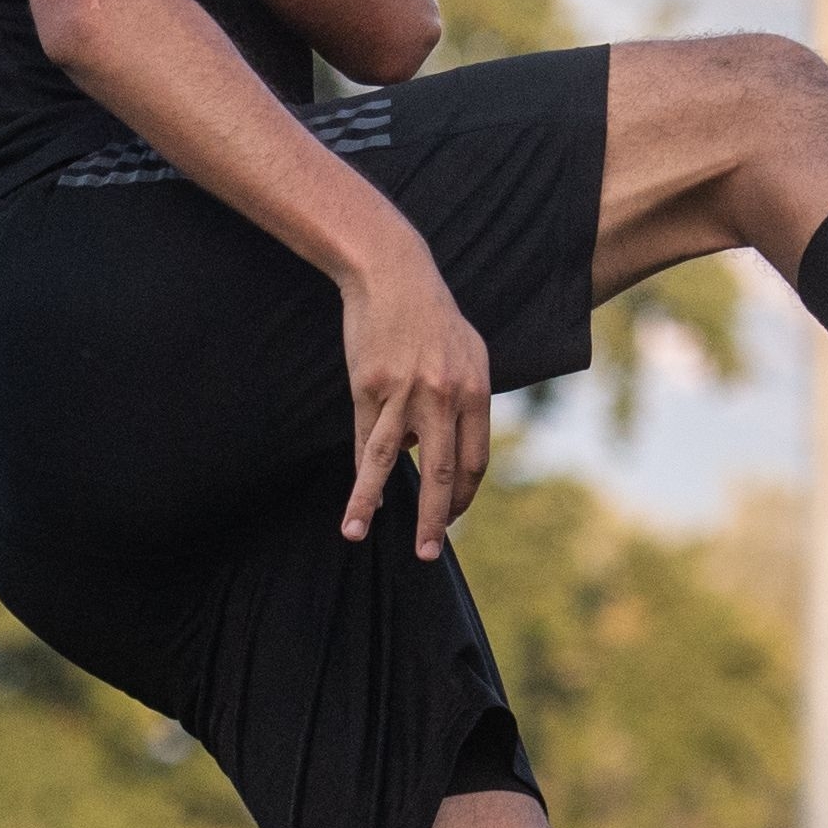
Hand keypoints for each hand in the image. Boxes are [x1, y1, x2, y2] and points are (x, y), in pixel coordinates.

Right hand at [338, 237, 491, 557]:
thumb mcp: (468, 354)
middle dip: (433, 518)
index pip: (474, 461)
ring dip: (370, 502)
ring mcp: (403, 392)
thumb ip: (465, 402)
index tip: (450, 518)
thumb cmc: (432, 317)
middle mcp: (442, 396)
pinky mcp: (367, 385)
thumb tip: (436, 448)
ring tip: (357, 534)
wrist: (393, 274)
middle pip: (441, 472)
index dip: (463, 497)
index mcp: (475, 391)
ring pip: (386, 460)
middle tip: (425, 553)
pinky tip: (353, 499)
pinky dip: (358, 471)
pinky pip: (362, 437)